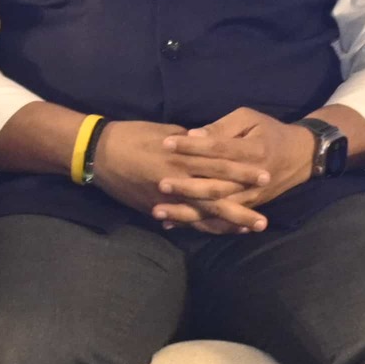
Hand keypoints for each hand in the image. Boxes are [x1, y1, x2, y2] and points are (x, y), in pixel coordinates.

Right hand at [87, 119, 272, 234]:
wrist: (99, 153)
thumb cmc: (134, 135)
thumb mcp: (167, 132)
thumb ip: (192, 143)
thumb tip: (212, 145)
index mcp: (182, 156)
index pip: (219, 165)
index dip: (243, 173)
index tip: (265, 177)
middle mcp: (177, 179)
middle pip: (216, 195)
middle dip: (242, 205)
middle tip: (265, 217)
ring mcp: (167, 198)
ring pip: (202, 214)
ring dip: (227, 223)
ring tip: (250, 229)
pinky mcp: (156, 208)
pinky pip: (184, 220)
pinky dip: (202, 226)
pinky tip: (219, 231)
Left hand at [150, 107, 321, 226]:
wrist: (302, 156)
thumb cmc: (270, 131)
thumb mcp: (249, 118)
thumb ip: (222, 128)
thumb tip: (193, 135)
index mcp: (253, 150)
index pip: (218, 149)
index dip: (192, 147)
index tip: (166, 144)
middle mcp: (252, 178)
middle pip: (215, 184)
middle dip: (186, 185)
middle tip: (159, 183)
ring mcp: (250, 196)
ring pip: (216, 207)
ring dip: (187, 211)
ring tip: (159, 211)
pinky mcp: (247, 207)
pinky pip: (221, 219)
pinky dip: (197, 223)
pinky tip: (174, 224)